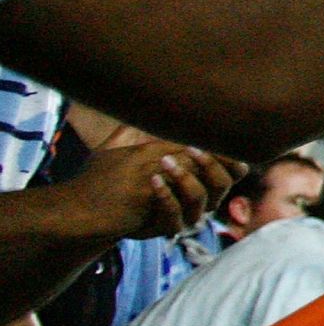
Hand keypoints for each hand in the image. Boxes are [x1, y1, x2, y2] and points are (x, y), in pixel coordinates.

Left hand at [75, 125, 246, 239]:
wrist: (91, 208)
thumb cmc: (115, 174)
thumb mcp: (133, 146)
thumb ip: (149, 126)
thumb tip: (159, 97)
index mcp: (200, 178)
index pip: (231, 170)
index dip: (231, 157)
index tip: (215, 139)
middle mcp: (199, 199)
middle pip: (223, 185)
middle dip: (212, 166)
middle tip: (192, 149)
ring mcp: (184, 216)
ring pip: (203, 202)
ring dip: (187, 180)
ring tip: (165, 162)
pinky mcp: (165, 228)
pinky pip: (176, 218)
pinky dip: (167, 198)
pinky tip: (153, 181)